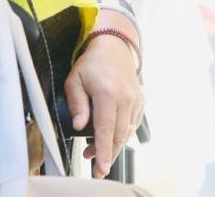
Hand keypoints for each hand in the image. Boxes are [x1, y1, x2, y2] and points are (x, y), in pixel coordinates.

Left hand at [64, 32, 143, 177]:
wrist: (114, 48)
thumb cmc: (91, 64)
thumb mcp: (74, 80)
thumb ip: (76, 103)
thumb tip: (79, 126)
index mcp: (107, 92)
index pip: (105, 128)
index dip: (102, 150)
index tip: (101, 167)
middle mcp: (125, 98)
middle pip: (117, 135)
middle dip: (106, 154)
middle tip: (95, 166)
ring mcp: (135, 101)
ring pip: (125, 133)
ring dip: (112, 146)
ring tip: (94, 151)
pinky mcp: (140, 103)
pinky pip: (131, 126)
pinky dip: (121, 135)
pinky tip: (108, 136)